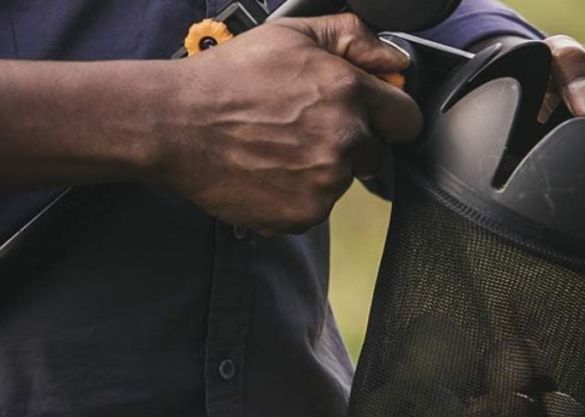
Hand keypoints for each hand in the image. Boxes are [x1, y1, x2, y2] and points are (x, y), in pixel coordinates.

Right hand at [158, 14, 420, 234]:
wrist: (177, 124)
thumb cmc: (230, 77)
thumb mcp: (291, 34)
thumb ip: (352, 38)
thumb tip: (394, 59)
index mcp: (349, 93)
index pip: (406, 118)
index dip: (387, 116)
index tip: (369, 117)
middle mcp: (345, 141)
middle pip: (375, 154)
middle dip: (350, 143)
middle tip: (303, 130)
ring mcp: (326, 183)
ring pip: (342, 182)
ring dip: (321, 170)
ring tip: (276, 149)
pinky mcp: (304, 215)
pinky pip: (315, 207)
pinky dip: (297, 196)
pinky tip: (267, 172)